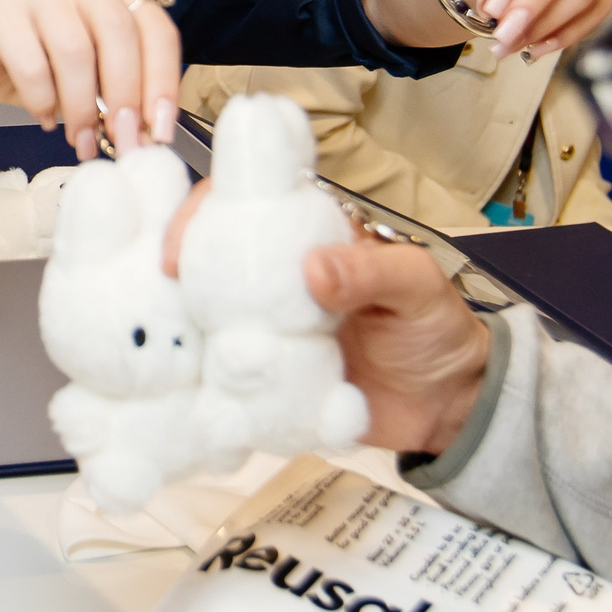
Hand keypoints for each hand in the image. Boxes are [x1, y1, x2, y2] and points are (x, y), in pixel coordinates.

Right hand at [0, 0, 180, 159]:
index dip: (163, 81)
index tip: (160, 130)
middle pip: (118, 30)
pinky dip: (43, 101)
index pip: (155, 28)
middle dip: (124, 94)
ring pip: (75, 49)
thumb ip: (125, 93)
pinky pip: (31, 64)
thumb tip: (149, 134)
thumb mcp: (97, 76)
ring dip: (82, 106)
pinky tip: (44, 117)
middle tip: (121, 139)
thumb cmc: (47, 65)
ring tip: (81, 138)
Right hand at [162, 184, 490, 457]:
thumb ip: (372, 272)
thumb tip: (314, 267)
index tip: (179, 245)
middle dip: (175, 276)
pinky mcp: (270, 386)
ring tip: (163, 349)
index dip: (201, 211)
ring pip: (207, 326)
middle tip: (160, 297)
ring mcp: (268, 335)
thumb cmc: (436, 329)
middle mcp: (277, 284)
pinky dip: (208, 392)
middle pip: (208, 264)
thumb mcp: (418, 286)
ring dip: (183, 335)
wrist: (451, 407)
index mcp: (307, 240)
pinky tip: (188, 398)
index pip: (243, 205)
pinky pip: (229, 386)